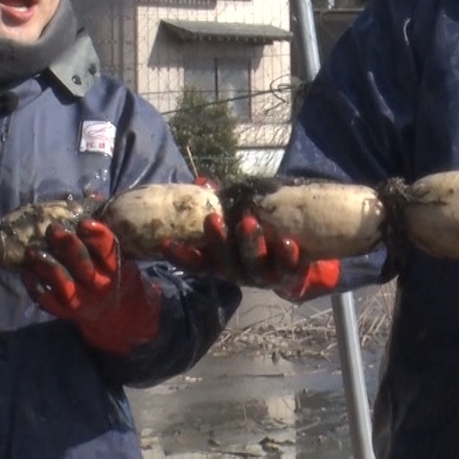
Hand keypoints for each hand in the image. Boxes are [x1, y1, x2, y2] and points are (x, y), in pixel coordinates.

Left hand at [22, 218, 161, 353]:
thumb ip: (103, 227)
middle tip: (53, 229)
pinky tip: (26, 272)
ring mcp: (81, 300)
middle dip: (67, 246)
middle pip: (82, 265)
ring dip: (47, 266)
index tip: (83, 222)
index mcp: (114, 267)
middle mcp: (99, 285)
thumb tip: (91, 195)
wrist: (114, 310)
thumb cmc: (114, 272)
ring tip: (33, 250)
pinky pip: (46, 301)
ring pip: (63, 283)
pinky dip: (34, 287)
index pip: (107, 249)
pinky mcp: (65, 311)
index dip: (96, 235)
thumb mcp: (119, 252)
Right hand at [163, 212, 340, 302]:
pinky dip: (287, 256)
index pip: (197, 262)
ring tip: (249, 223)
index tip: (165, 242)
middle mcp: (239, 272)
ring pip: (254, 266)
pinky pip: (288, 268)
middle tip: (213, 219)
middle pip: (224, 262)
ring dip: (250, 245)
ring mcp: (263, 276)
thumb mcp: (236, 224)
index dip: (181, 255)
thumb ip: (222, 205)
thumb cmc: (257, 241)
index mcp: (223, 262)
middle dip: (218, 241)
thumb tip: (203, 182)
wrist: (294, 269)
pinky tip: (287, 241)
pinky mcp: (289, 276)